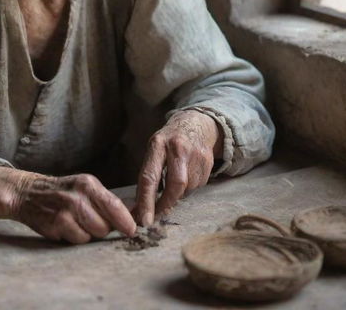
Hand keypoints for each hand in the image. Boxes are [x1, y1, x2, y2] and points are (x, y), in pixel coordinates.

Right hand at [0, 167, 135, 243]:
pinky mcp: (56, 225)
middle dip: (103, 229)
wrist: (28, 192)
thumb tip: (132, 217)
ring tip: (77, 222)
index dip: (127, 222)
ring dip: (88, 235)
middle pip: (106, 227)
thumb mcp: (85, 187)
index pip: (115, 206)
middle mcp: (78, 196)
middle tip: (92, 221)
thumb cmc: (63, 192)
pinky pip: (77, 240)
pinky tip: (66, 227)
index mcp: (89, 184)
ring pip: (92, 236)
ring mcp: (66, 211)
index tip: (132, 230)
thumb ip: (105, 201)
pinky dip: (74, 237)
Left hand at [133, 110, 222, 226]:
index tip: (144, 220)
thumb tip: (137, 208)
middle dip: (166, 204)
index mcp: (158, 145)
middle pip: (174, 185)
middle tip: (158, 215)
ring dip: (179, 193)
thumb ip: (148, 174)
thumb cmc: (168, 142)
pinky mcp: (208, 160)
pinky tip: (189, 173)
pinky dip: (191, 186)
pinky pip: (198, 185)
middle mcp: (177, 148)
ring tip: (176, 180)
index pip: (149, 177)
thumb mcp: (154, 150)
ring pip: (187, 188)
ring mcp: (195, 154)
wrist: (196, 124)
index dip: (146, 201)